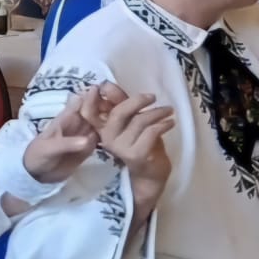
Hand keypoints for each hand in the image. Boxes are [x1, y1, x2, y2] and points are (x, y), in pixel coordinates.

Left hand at [22, 84, 130, 185]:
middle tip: (132, 105)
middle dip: (112, 104)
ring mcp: (86, 133)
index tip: (112, 92)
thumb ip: (68, 143)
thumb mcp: (49, 148)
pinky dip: (115, 134)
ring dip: (116, 118)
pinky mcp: (91, 145)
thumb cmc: (38, 155)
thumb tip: (90, 140)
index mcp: (67, 116)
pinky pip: (105, 136)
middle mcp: (80, 121)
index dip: (96, 94)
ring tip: (135, 116)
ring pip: (104, 121)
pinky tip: (129, 133)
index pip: (83, 100)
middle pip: (98, 108)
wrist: (37, 174)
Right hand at [94, 84, 174, 223]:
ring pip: (139, 121)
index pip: (88, 114)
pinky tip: (170, 123)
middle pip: (118, 113)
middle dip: (136, 101)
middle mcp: (107, 139)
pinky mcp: (136, 155)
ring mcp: (120, 148)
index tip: (98, 87)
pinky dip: (163, 124)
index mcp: (102, 129)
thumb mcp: (130, 120)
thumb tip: (106, 85)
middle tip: (152, 97)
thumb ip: (119, 102)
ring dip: (157, 112)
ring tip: (168, 111)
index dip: (90, 101)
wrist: (151, 174)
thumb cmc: (141, 144)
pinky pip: (150, 132)